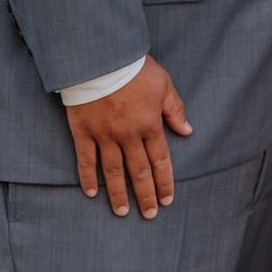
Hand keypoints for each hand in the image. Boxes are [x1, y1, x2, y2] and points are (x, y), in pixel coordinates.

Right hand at [66, 55, 191, 218]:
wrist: (100, 56)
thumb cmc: (134, 67)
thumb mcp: (163, 84)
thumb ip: (175, 109)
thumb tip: (187, 131)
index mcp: (149, 124)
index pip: (160, 160)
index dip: (164, 181)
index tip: (167, 199)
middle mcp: (128, 134)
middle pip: (139, 171)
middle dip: (146, 195)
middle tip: (149, 214)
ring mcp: (104, 135)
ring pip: (114, 171)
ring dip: (119, 194)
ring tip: (123, 212)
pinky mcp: (83, 131)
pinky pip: (86, 159)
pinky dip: (88, 177)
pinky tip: (92, 193)